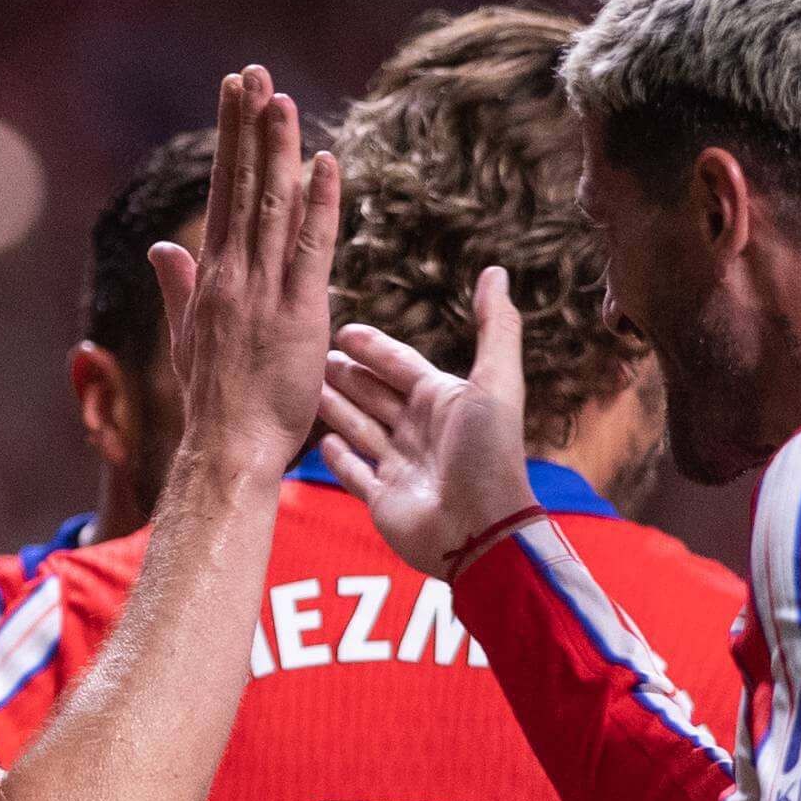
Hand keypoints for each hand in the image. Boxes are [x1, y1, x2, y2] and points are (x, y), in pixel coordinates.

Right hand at [150, 65, 342, 476]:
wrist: (227, 451)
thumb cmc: (214, 405)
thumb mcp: (187, 339)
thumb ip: (178, 288)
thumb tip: (162, 246)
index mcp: (212, 278)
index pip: (223, 193)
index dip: (231, 140)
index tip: (236, 93)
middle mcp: (233, 275)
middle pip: (242, 186)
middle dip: (247, 126)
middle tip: (251, 72)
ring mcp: (263, 292)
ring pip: (272, 206)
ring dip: (277, 149)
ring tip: (279, 96)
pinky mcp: (297, 314)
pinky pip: (310, 249)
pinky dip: (318, 204)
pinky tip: (323, 162)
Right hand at [316, 264, 539, 575]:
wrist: (480, 529)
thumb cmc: (489, 453)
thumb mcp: (495, 381)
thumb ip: (496, 326)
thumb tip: (496, 271)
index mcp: (443, 401)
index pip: (400, 364)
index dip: (373, 348)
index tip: (343, 332)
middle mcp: (420, 431)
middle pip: (375, 394)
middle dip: (347, 375)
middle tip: (312, 356)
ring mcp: (400, 467)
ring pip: (359, 428)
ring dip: (335, 408)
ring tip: (304, 388)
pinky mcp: (382, 500)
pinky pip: (355, 473)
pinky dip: (339, 457)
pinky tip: (321, 441)